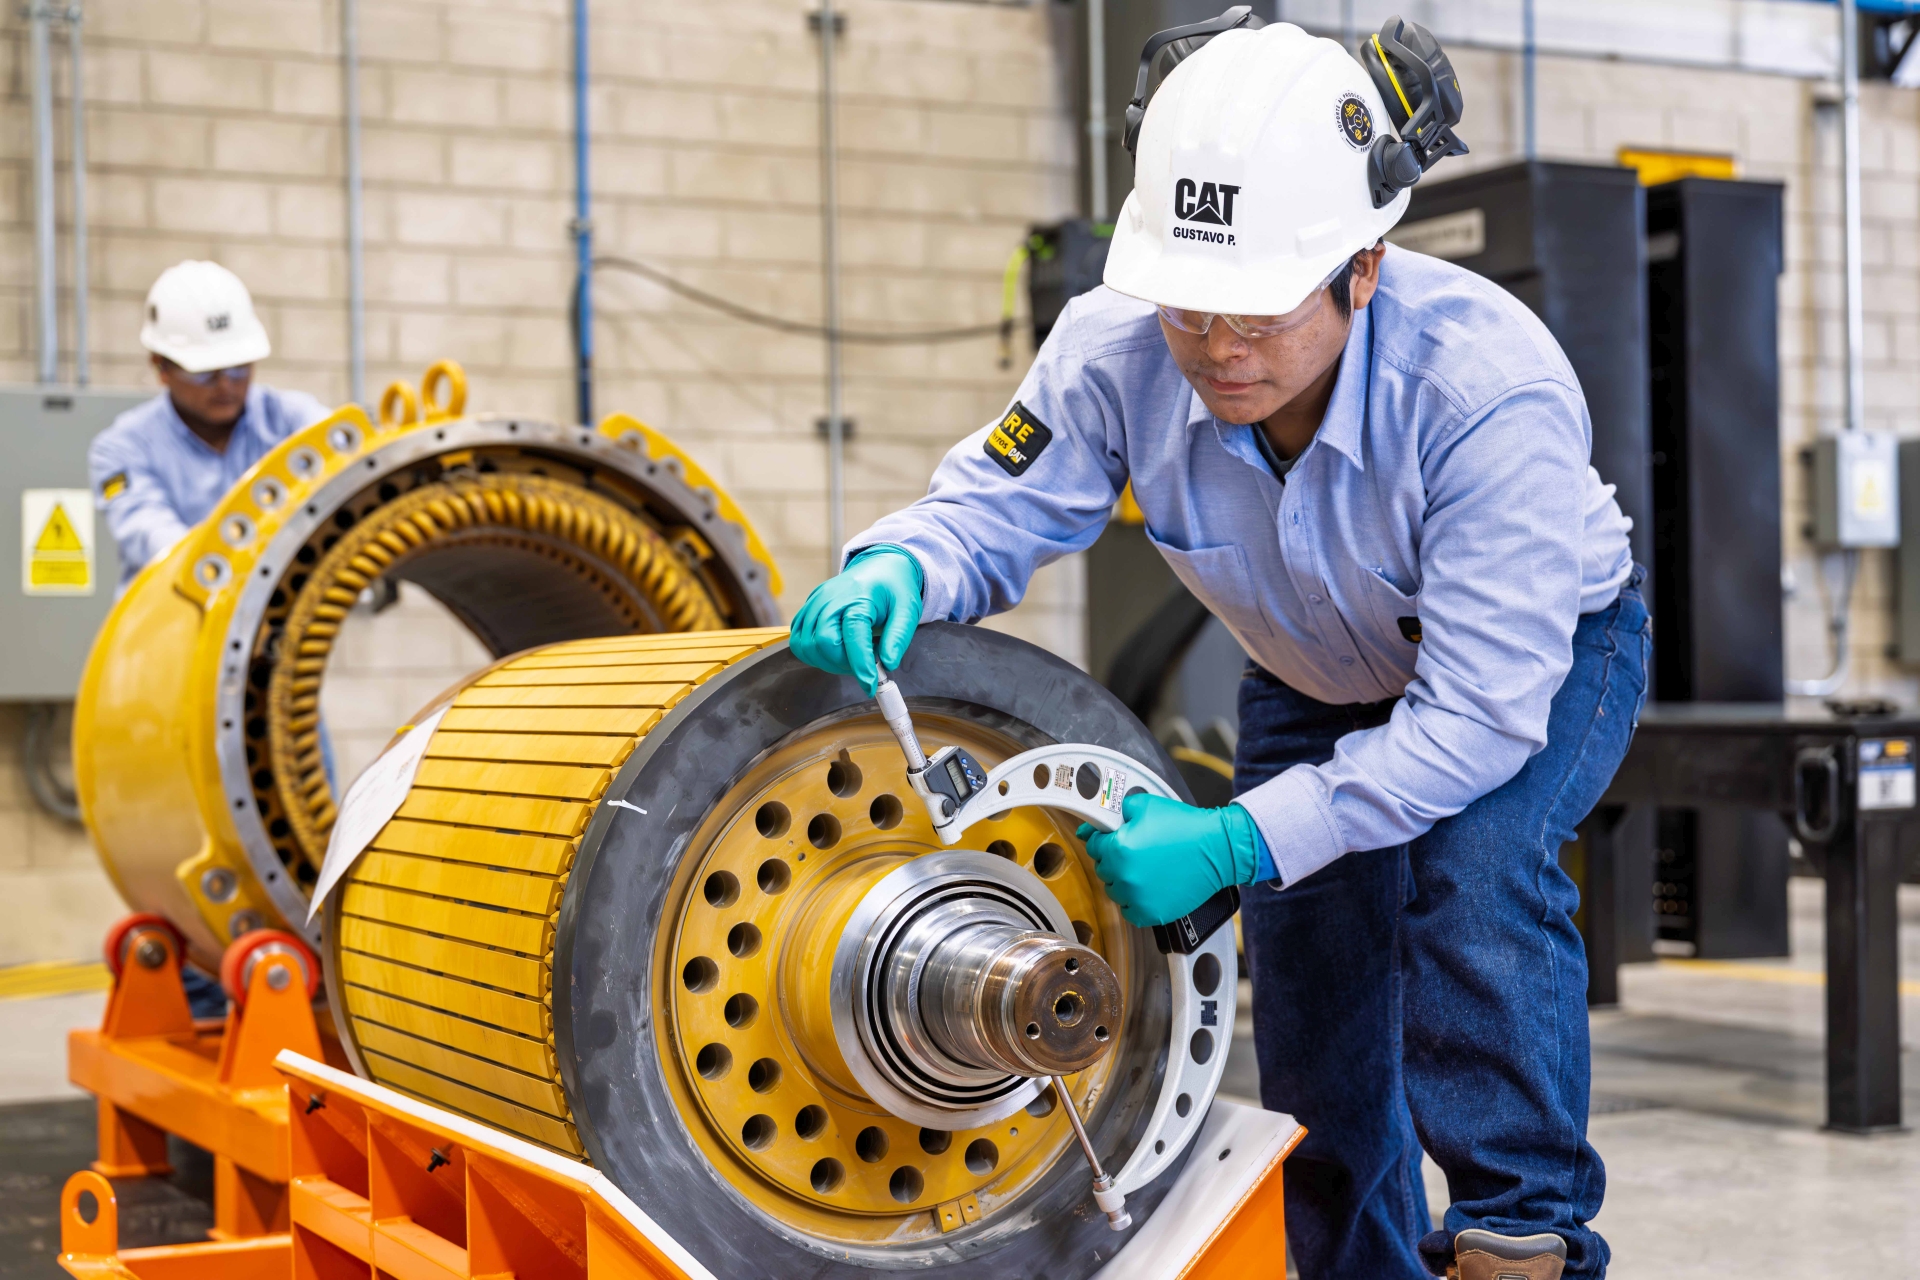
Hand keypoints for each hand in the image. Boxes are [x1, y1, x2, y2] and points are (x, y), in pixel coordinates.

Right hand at [789, 547, 924, 695]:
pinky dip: (814, 653)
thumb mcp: (908, 609)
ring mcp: (815, 602)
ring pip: (806, 645)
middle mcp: (831, 598)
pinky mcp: (808, 608)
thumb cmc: (894, 588)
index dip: (861, 665)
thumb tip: (888, 663)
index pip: (853, 636)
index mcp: (858, 597)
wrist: (879, 566)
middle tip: (864, 667)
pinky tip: (835, 651)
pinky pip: (799, 640)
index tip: (871, 686)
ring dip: (827, 662)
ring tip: (850, 657)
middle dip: (843, 664)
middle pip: (823, 643)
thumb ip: (898, 637)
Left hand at [1079, 795, 1261, 927]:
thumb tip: (1097, 822)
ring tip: (1143, 870)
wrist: (1216, 849)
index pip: (1093, 846)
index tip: (1110, 840)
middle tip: (1133, 853)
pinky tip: (1147, 889)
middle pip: (1103, 870)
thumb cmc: (1185, 827)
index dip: (1102, 840)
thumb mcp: (1147, 805)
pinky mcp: (1152, 913)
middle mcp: (1124, 876)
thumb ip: (1118, 811)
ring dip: (1123, 882)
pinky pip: (1130, 912)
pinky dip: (1135, 902)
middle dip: (1113, 860)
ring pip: (1115, 892)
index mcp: (1118, 849)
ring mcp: (1138, 898)